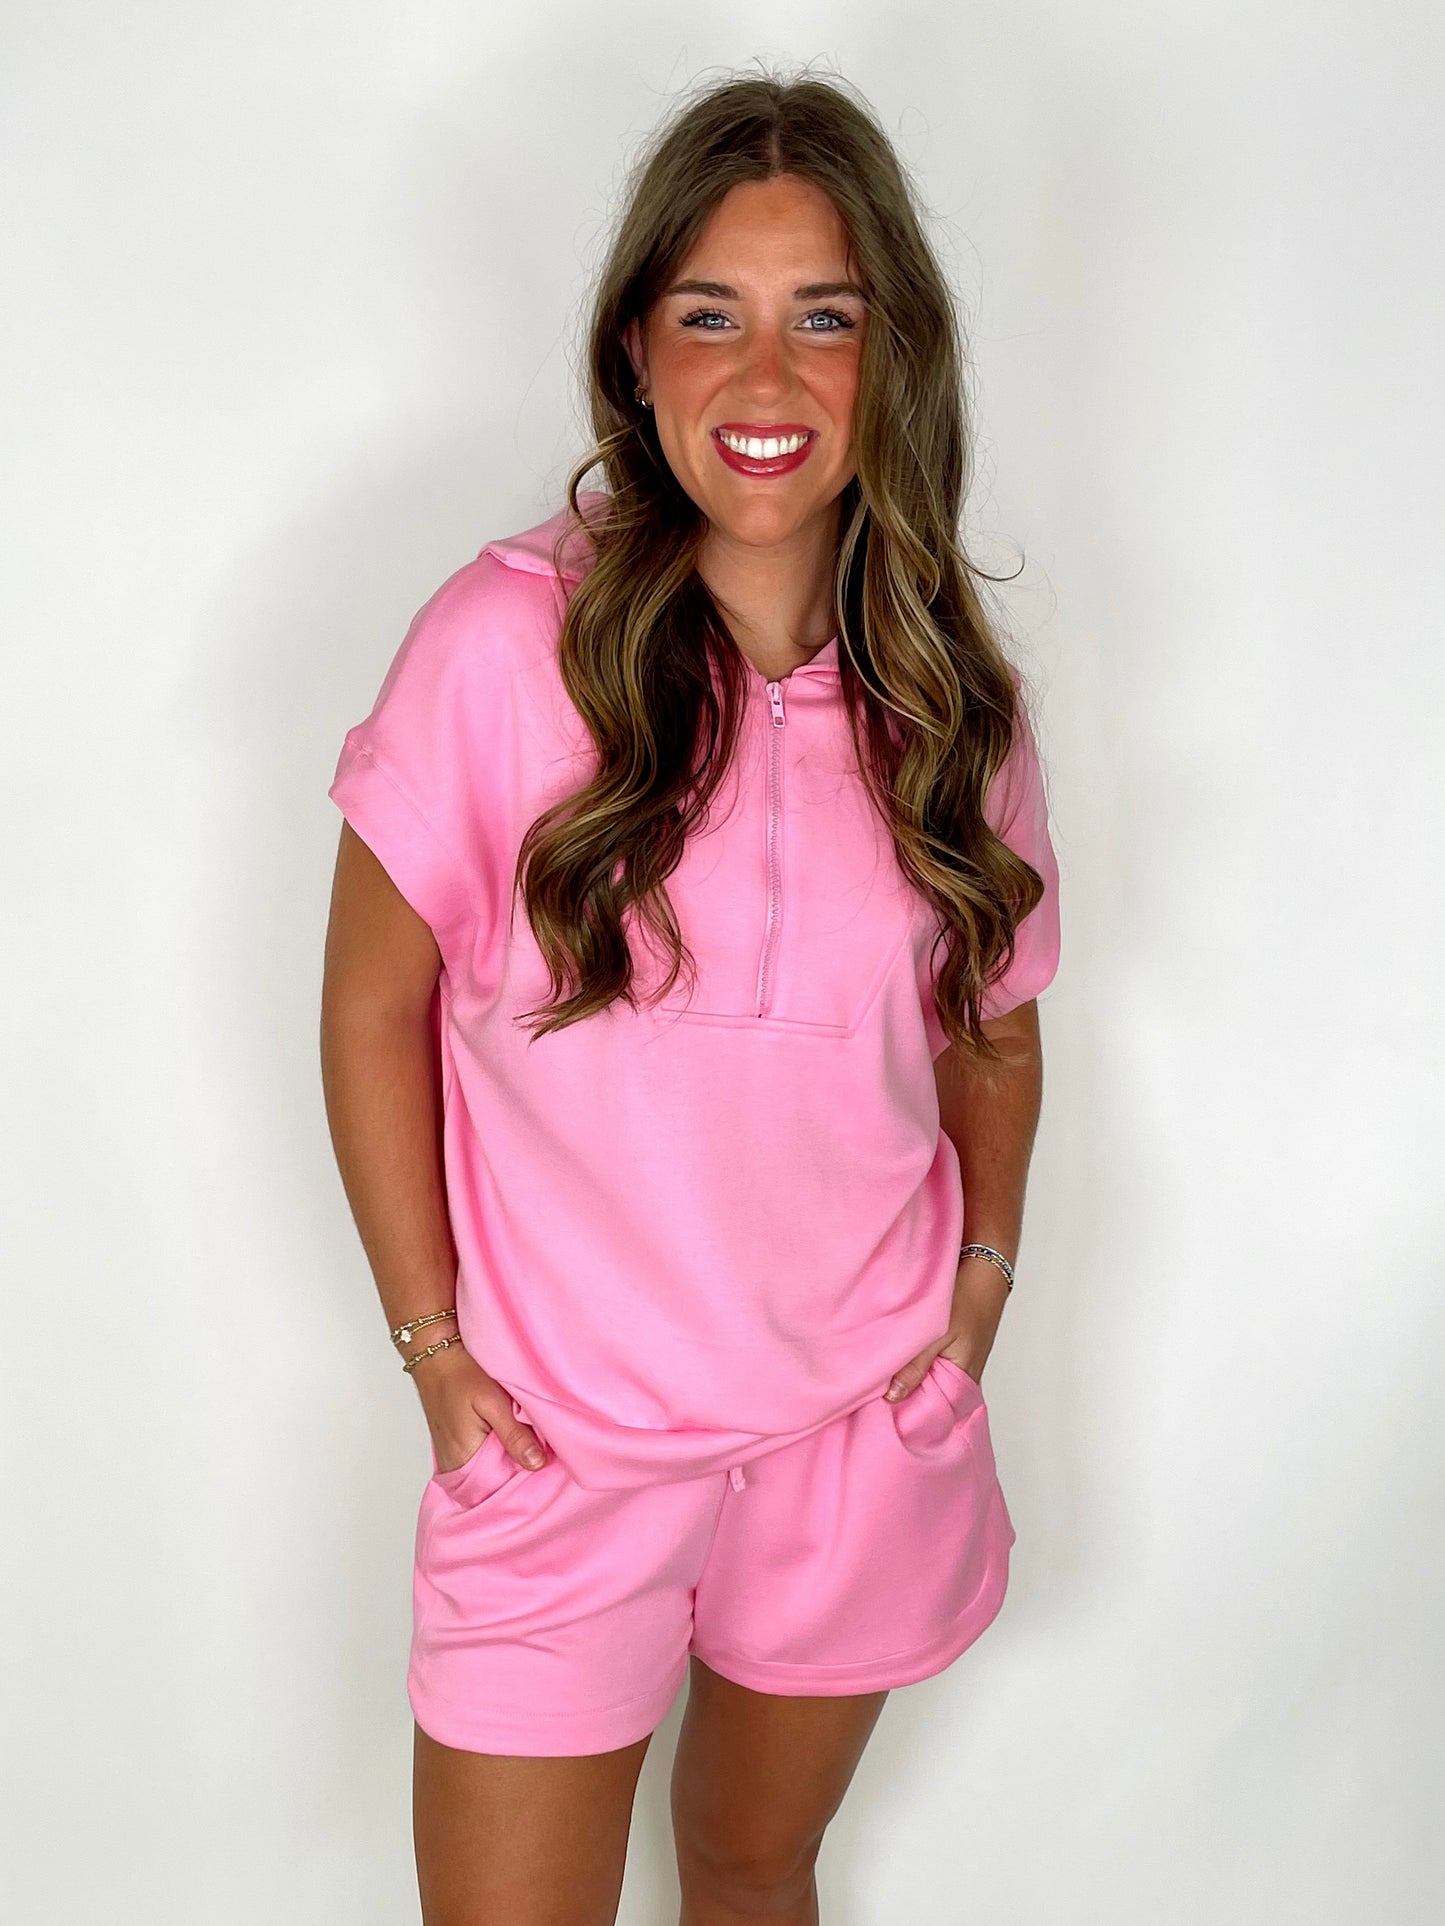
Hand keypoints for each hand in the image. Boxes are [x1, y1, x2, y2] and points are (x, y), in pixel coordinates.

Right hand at [410, 1341, 547, 1469]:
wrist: (437, 1354)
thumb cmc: (461, 1374)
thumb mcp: (493, 1402)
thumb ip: (514, 1435)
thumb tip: (537, 1464)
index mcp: (463, 1459)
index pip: (497, 1488)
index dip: (522, 1481)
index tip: (545, 1470)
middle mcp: (455, 1464)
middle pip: (493, 1482)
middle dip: (516, 1472)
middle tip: (541, 1454)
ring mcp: (453, 1455)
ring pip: (488, 1470)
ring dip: (508, 1460)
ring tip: (528, 1445)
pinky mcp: (456, 1444)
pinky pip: (480, 1459)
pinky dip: (496, 1452)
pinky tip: (510, 1438)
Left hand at [883, 1253, 1010, 1399]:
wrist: (984, 1275)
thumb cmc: (966, 1301)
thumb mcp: (937, 1334)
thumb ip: (916, 1366)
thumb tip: (893, 1397)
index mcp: (962, 1382)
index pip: (932, 1411)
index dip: (906, 1412)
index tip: (878, 1411)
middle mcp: (963, 1381)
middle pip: (930, 1400)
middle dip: (905, 1399)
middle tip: (874, 1397)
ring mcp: (960, 1369)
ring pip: (930, 1385)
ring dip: (910, 1382)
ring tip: (882, 1382)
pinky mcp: (955, 1357)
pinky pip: (934, 1371)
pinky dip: (918, 1369)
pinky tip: (901, 1363)